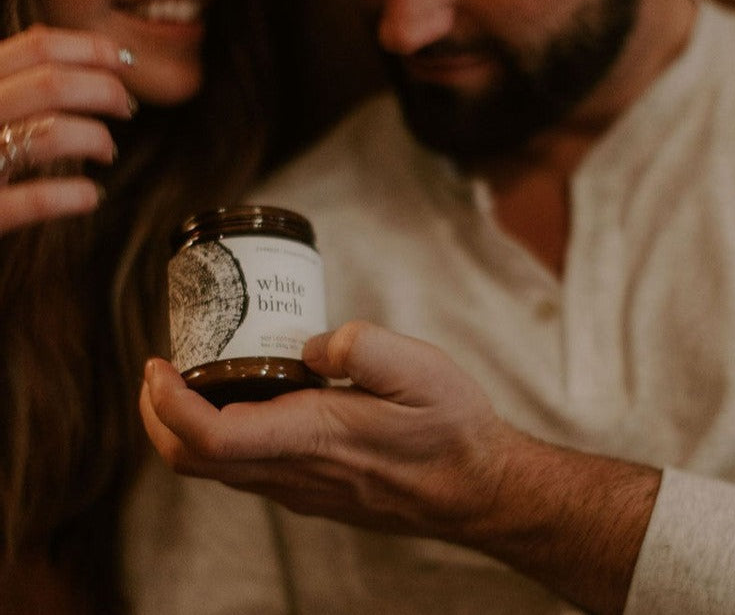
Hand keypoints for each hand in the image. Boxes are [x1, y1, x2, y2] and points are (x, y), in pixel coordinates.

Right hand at [0, 25, 135, 233]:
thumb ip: (11, 80)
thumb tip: (73, 54)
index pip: (36, 45)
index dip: (91, 49)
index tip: (124, 60)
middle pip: (52, 83)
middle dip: (106, 91)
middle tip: (126, 108)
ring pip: (50, 133)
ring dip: (95, 138)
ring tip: (107, 151)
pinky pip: (32, 200)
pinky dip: (73, 196)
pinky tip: (90, 196)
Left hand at [141, 320, 659, 614]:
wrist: (476, 488)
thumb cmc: (450, 427)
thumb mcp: (416, 367)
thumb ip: (358, 346)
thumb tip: (308, 343)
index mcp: (312, 437)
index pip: (210, 435)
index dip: (168, 402)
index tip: (157, 363)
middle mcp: (295, 472)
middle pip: (195, 460)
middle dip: (159, 417)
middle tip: (160, 368)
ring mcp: (302, 488)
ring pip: (217, 469)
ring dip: (187, 427)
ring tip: (197, 376)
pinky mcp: (314, 491)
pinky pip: (247, 469)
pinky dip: (223, 436)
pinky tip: (251, 399)